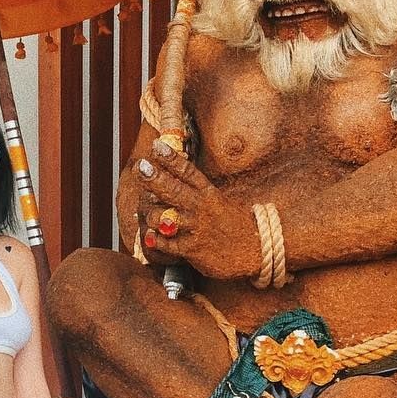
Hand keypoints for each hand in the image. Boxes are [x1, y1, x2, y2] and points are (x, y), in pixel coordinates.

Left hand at [135, 146, 260, 279]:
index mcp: (209, 194)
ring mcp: (196, 228)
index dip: (171, 159)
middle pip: (173, 189)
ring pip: (163, 217)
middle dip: (154, 178)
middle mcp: (202, 208)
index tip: (156, 146)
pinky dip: (155, 239)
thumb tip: (172, 177)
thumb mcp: (220, 202)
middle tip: (140, 167)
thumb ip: (198, 192)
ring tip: (151, 216)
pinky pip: (165, 243)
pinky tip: (153, 237)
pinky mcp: (192, 249)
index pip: (188, 172)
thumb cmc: (234, 226)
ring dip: (152, 216)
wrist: (256, 251)